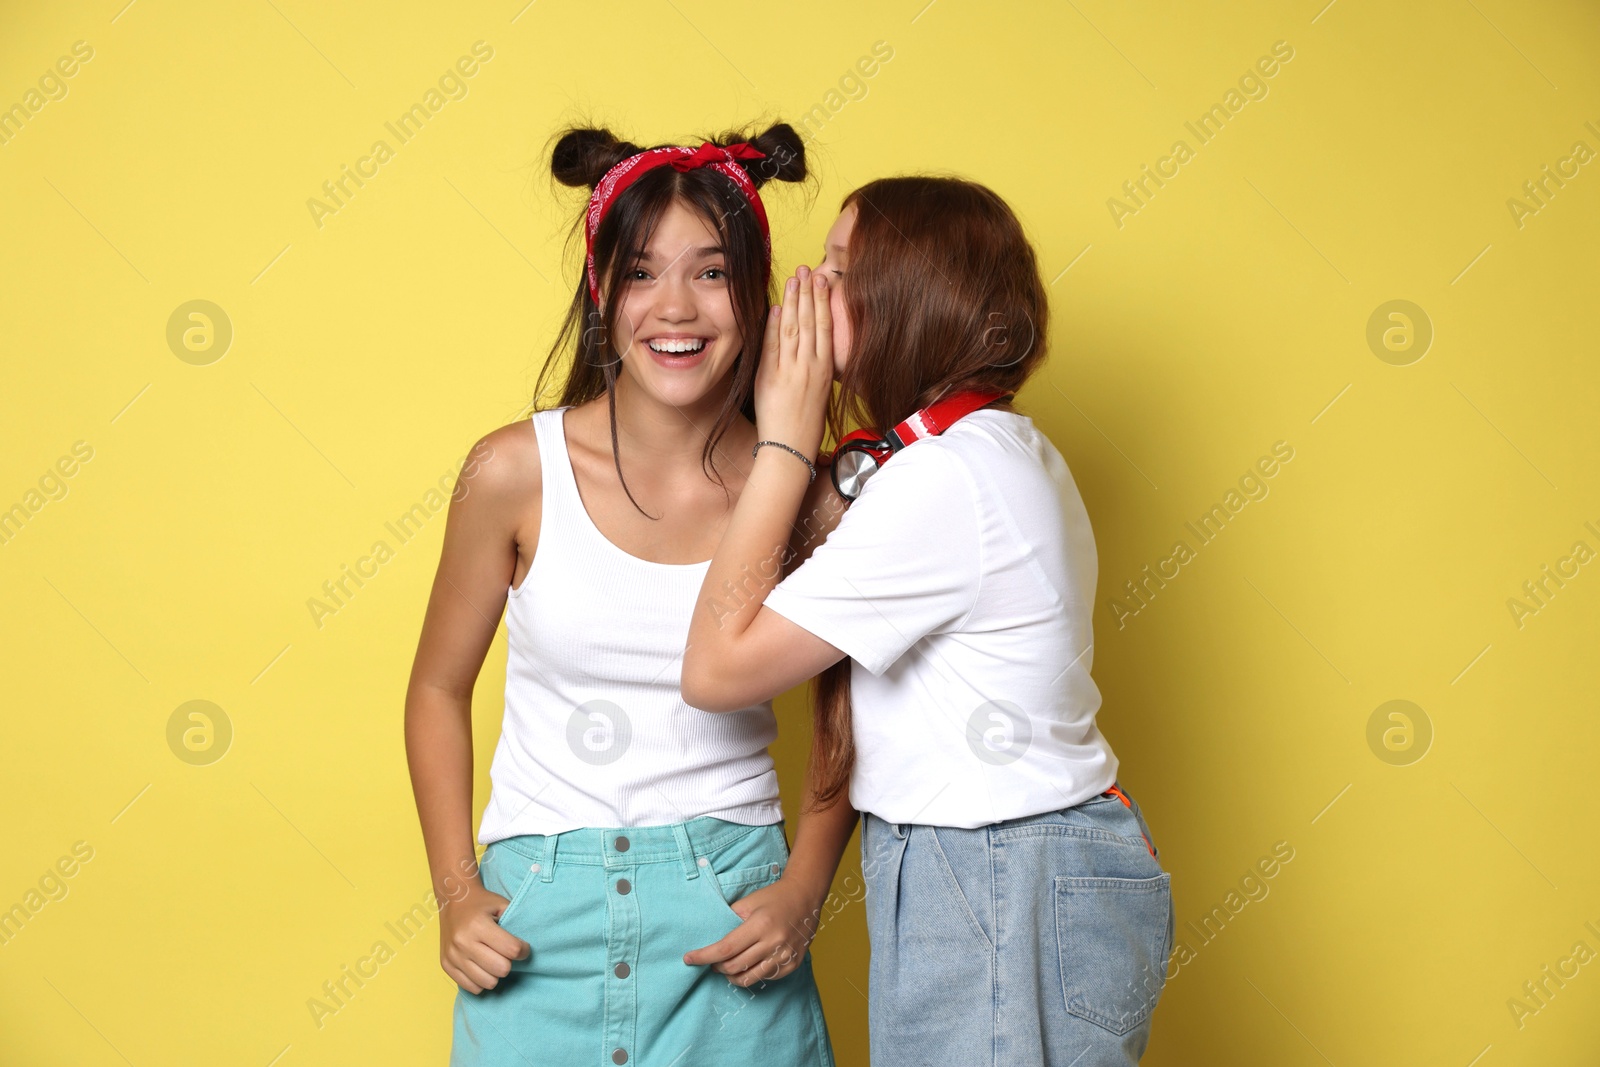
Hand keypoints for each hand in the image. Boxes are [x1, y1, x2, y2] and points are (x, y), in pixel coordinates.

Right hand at [439, 882, 530, 993]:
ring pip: (487, 983)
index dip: (524, 950)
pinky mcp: (446, 965)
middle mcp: (463, 942)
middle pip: (501, 969)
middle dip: (509, 963)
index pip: (512, 950)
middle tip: (506, 954)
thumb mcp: (502, 904)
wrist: (453, 900)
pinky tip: (482, 967)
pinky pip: (471, 987)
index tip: (523, 947)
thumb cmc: (482, 903)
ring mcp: (453, 956)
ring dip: (495, 974)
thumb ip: (516, 923)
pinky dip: (481, 980)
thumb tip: (525, 950)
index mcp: (478, 925)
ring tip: (494, 960)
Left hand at [681, 876, 822, 986]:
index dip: (704, 956)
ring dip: (732, 975)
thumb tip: (709, 939)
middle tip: (711, 962)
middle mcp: (774, 942)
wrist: (805, 896)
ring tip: (726, 967)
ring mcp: (785, 956)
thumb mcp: (748, 902)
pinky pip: (765, 978)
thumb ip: (729, 920)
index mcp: (760, 925)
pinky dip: (751, 975)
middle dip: (717, 966)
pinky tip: (748, 965)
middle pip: (734, 966)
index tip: (689, 959)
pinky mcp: (792, 965)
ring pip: (749, 978)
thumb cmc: (773, 897)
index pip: (725, 949)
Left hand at [753, 265, 832, 465]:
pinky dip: (773, 327)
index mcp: (824, 370)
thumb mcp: (820, 392)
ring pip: (793, 329)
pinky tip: (774, 309)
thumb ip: (816, 367)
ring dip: (792, 302)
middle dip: (807, 293)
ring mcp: (790, 372)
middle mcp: (810, 367)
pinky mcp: (770, 379)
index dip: (822, 301)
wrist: (790, 449)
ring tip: (793, 280)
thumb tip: (813, 345)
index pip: (825, 327)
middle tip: (806, 269)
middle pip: (810, 322)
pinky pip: (772, 348)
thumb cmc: (806, 425)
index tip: (820, 281)